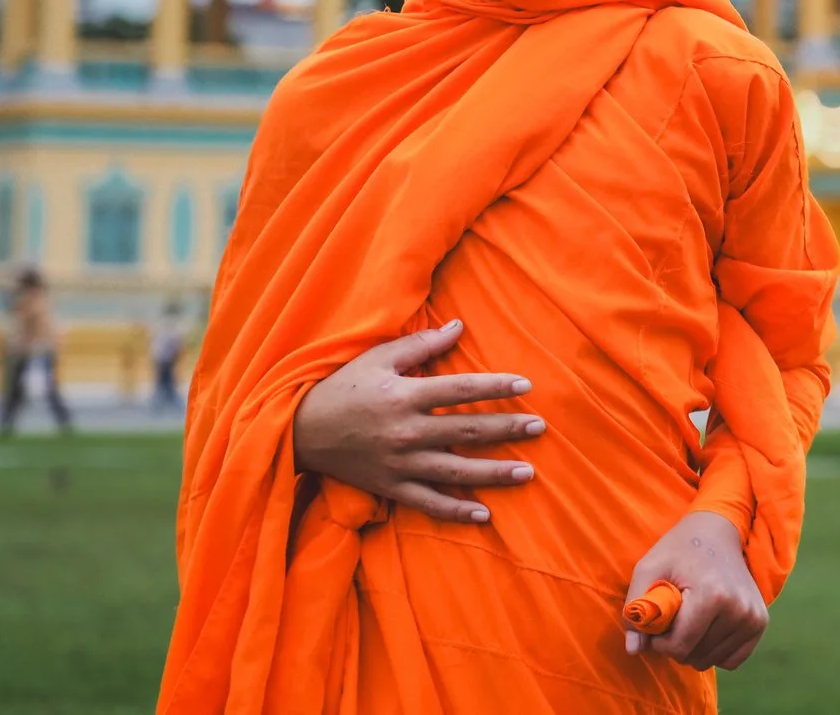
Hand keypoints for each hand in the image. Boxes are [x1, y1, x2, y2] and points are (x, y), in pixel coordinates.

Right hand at [290, 320, 542, 523]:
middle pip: (466, 431)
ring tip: (528, 472)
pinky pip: (428, 503)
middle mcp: (406, 432)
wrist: (299, 431)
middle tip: (540, 427)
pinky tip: (485, 515)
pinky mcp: (391, 487)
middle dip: (507, 429)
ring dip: (494, 473)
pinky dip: (456, 511)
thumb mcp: (377, 358)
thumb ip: (420, 345)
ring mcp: (400, 464)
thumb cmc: (342, 388)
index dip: (494, 387)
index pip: (459, 390)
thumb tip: (458, 325)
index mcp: (405, 395)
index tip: (525, 386)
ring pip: (456, 471)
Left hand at [622, 512, 767, 670]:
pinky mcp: (760, 622)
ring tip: (692, 617)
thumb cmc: (679, 550)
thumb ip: (635, 610)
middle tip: (676, 615)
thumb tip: (634, 649)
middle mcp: (739, 609)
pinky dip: (714, 651)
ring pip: (711, 660)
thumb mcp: (649, 569)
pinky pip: (731, 660)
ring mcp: (753, 617)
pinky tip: (708, 627)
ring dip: (694, 647)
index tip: (658, 623)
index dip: (660, 642)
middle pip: (695, 656)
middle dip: (677, 643)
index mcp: (713, 595)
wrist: (718, 531)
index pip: (679, 646)